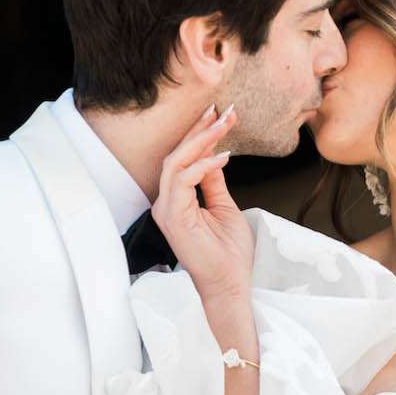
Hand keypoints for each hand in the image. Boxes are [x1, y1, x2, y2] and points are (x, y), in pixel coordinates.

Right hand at [151, 106, 254, 301]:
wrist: (230, 284)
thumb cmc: (228, 252)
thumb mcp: (224, 206)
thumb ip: (214, 181)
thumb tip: (215, 154)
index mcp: (175, 200)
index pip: (182, 159)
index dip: (200, 135)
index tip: (222, 115)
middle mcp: (165, 202)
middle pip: (176, 155)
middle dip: (200, 130)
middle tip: (224, 110)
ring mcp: (166, 210)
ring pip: (176, 163)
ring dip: (202, 140)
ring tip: (226, 124)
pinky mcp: (173, 217)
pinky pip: (183, 180)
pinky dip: (203, 165)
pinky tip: (223, 156)